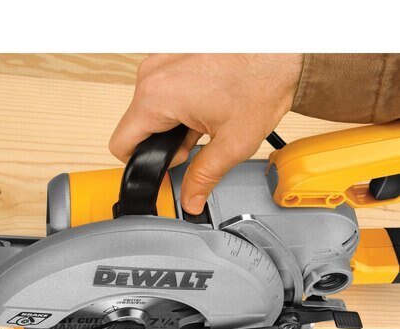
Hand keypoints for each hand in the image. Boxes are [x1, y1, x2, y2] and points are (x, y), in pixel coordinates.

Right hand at [109, 53, 302, 213]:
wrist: (283, 51)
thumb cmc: (261, 84)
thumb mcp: (231, 144)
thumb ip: (203, 177)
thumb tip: (190, 200)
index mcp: (156, 96)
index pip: (121, 144)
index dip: (143, 162)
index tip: (170, 161)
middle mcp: (152, 74)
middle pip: (137, 126)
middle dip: (164, 141)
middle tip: (197, 139)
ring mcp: (161, 60)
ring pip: (149, 107)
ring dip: (173, 121)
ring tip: (205, 118)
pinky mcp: (172, 54)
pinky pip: (161, 87)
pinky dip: (179, 101)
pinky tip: (205, 103)